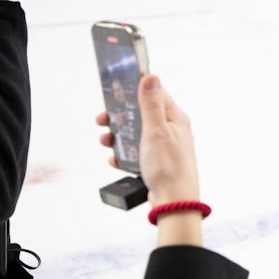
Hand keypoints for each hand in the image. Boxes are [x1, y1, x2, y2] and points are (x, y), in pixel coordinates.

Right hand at [98, 74, 202, 245]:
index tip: (115, 92)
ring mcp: (164, 146)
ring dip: (119, 137)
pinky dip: (124, 155)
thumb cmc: (169, 167)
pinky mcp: (157, 161)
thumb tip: (151, 76)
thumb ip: (151, 105)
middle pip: (141, 114)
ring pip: (136, 134)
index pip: (155, 94)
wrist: (174, 202)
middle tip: (102, 121)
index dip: (134, 91)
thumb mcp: (156, 132)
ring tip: (106, 142)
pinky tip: (116, 160)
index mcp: (175, 119)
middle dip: (120, 117)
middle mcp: (172, 130)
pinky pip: (136, 153)